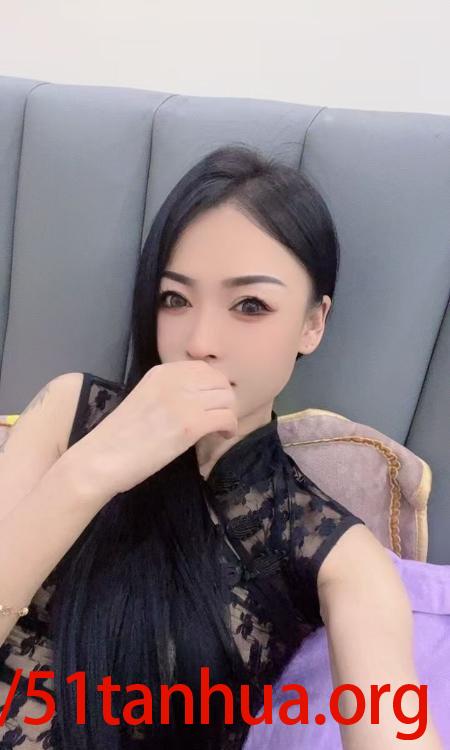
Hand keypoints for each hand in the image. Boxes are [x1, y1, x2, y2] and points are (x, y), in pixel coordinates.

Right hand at [66, 361, 237, 497]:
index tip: (210, 404)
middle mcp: (174, 381)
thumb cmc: (119, 436)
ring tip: (219, 429)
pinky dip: (230, 428)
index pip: (205, 369)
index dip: (214, 387)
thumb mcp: (145, 398)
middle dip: (224, 400)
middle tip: (218, 418)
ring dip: (228, 414)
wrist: (100, 459)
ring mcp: (182, 402)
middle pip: (220, 382)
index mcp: (161, 372)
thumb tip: (199, 397)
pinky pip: (227, 418)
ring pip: (227, 399)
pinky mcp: (190, 426)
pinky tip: (221, 436)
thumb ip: (170, 392)